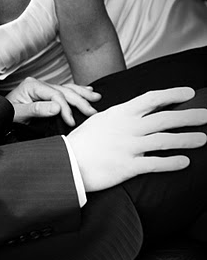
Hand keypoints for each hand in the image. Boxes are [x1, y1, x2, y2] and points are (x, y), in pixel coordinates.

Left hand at [5, 76, 101, 126]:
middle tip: (92, 112)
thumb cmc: (6, 115)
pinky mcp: (46, 93)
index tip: (71, 121)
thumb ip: (36, 110)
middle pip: (64, 91)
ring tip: (96, 98)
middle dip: (80, 101)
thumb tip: (57, 107)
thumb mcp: (18, 114)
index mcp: (32, 86)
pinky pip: (64, 90)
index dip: (66, 108)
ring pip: (67, 88)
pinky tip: (87, 91)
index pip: (55, 95)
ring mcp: (43, 88)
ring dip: (82, 94)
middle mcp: (38, 84)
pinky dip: (77, 91)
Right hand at [67, 87, 206, 191]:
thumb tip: (137, 111)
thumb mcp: (101, 120)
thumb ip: (121, 115)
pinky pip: (155, 163)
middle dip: (189, 117)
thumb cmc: (84, 141)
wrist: (67, 162)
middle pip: (165, 119)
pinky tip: (185, 162)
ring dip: (187, 139)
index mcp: (121, 112)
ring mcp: (129, 146)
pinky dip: (173, 162)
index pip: (152, 98)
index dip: (173, 94)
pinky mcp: (128, 166)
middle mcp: (128, 127)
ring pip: (165, 140)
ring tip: (204, 139)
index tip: (189, 93)